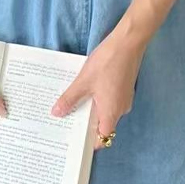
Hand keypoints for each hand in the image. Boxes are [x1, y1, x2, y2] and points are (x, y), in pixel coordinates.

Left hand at [51, 25, 145, 149]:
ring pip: (105, 110)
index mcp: (112, 112)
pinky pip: (109, 100)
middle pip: (102, 124)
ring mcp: (124, 98)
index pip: (102, 137)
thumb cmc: (106, 63)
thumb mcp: (83, 82)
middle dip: (85, 123)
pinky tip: (85, 89)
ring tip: (71, 103)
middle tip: (66, 119)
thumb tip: (57, 114)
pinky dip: (97, 98)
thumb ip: (70, 99)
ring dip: (90, 109)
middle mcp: (121, 109)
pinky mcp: (124, 87)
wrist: (128, 43)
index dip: (89, 141)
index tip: (73, 139)